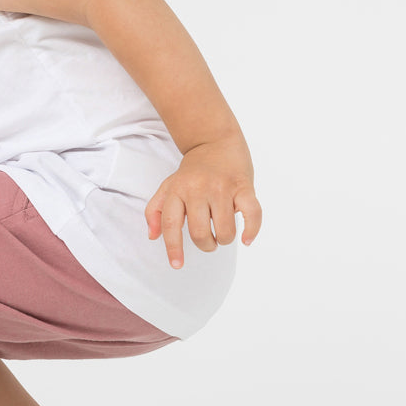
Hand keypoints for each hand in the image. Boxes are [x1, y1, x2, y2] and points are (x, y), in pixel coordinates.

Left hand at [145, 137, 261, 267]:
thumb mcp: (168, 186)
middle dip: (205, 244)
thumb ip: (156, 210)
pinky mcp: (244, 186)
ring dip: (225, 239)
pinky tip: (246, 239)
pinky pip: (252, 213)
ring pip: (225, 229)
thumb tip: (153, 236)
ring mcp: (222, 187)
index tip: (176, 265)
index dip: (173, 248)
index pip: (171, 225)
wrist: (215, 140)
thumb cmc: (192, 171)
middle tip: (209, 241)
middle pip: (199, 232)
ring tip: (223, 233)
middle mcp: (198, 189)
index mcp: (177, 190)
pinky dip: (251, 231)